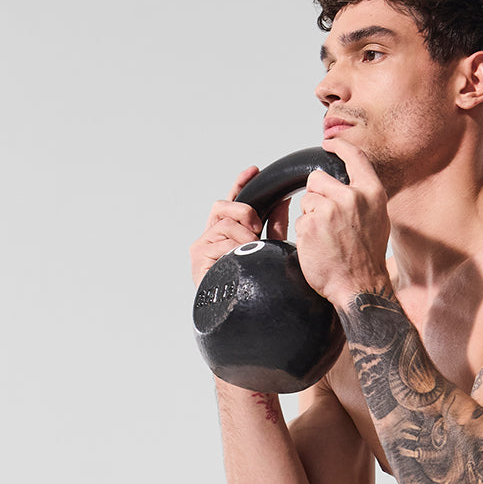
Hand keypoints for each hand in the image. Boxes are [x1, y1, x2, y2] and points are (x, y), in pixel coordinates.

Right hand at [189, 167, 290, 285]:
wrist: (246, 312)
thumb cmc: (255, 284)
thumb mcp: (270, 248)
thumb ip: (274, 225)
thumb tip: (282, 200)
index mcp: (227, 235)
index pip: (232, 203)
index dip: (241, 185)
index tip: (254, 171)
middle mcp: (212, 237)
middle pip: (222, 206)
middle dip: (243, 211)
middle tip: (257, 227)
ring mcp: (203, 246)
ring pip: (224, 224)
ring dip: (243, 237)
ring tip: (250, 253)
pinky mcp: (198, 257)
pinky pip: (221, 241)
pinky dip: (234, 250)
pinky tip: (238, 261)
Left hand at [293, 138, 390, 306]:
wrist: (360, 287)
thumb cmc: (367, 258)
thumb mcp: (378, 220)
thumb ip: (363, 197)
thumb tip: (348, 181)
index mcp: (372, 194)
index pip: (354, 157)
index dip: (339, 146)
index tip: (329, 143)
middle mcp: (352, 197)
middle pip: (317, 178)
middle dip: (315, 195)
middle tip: (326, 220)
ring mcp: (331, 210)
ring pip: (306, 200)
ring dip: (310, 217)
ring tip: (326, 238)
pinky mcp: (312, 224)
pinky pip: (300, 220)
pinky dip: (306, 234)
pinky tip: (319, 247)